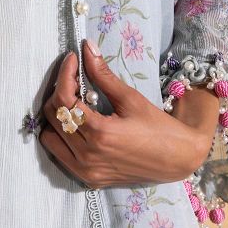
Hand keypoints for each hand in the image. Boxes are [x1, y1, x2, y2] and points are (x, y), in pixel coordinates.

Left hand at [38, 42, 211, 189]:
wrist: (177, 159)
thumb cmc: (158, 127)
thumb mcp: (130, 98)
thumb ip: (103, 74)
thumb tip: (87, 47)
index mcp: (100, 133)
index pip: (64, 99)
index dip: (64, 74)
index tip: (72, 58)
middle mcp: (88, 156)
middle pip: (53, 116)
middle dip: (59, 90)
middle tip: (75, 77)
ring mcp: (87, 171)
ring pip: (50, 137)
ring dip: (57, 115)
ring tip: (75, 100)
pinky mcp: (89, 179)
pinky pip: (60, 154)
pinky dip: (62, 135)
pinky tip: (78, 122)